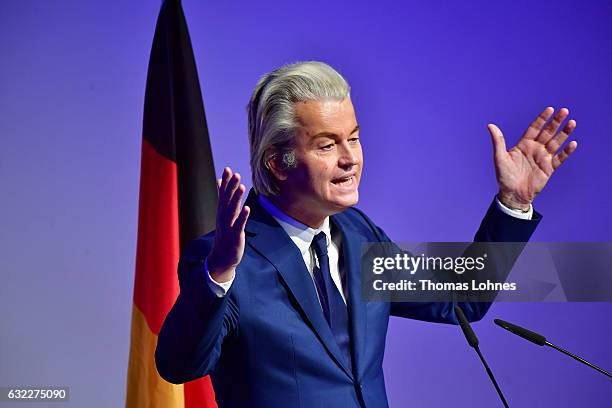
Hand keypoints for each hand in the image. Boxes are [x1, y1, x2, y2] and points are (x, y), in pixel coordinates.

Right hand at [207, 167, 249, 282]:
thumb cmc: (225, 234)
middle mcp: (223, 217)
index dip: (226, 182)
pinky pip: (239, 224)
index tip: (227, 169)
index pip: (223, 194)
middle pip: (227, 200)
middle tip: (235, 174)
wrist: (221, 257)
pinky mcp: (235, 235)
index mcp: (222, 212)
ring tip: (241, 186)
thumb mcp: (223, 215)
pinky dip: (242, 216)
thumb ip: (224, 198)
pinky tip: (247, 208)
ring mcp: (228, 226)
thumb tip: (220, 182)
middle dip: (231, 187)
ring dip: (236, 198)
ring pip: (232, 210)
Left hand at [488, 107, 577, 209]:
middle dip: (556, 122)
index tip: (550, 109)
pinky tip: (573, 144)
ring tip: (572, 123)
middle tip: (565, 111)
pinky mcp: (549, 168)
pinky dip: (566, 152)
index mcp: (524, 144)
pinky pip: (560, 158)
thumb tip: (490, 125)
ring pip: (556, 143)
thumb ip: (498, 141)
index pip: (535, 128)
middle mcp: (535, 149)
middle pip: (548, 132)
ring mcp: (543, 158)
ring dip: (564, 133)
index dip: (542, 119)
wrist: (513, 194)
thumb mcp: (499, 157)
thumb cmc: (504, 176)